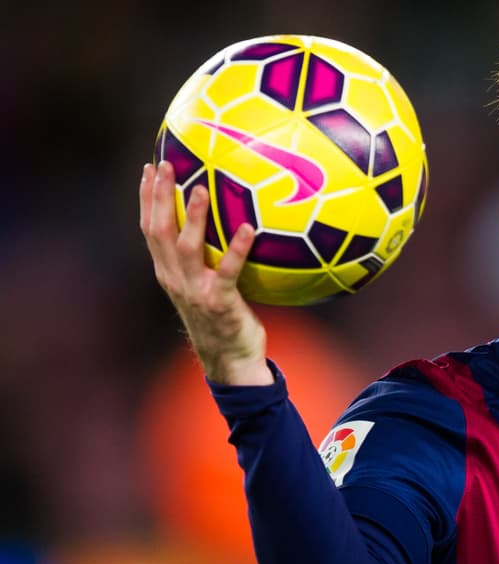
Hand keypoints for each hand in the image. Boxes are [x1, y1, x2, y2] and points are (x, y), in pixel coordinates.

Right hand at [139, 161, 272, 385]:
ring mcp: (195, 291)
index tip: (149, 168)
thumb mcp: (202, 287)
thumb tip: (222, 224)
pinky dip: (238, 249)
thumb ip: (202, 260)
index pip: (149, 229)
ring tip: (201, 188)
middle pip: (159, 231)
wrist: (230, 361)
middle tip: (167, 165)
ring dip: (193, 216)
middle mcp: (174, 280)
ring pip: (186, 247)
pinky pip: (228, 271)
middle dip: (160, 196)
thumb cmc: (221, 320)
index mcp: (167, 273)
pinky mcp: (220, 302)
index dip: (147, 199)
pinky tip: (249, 229)